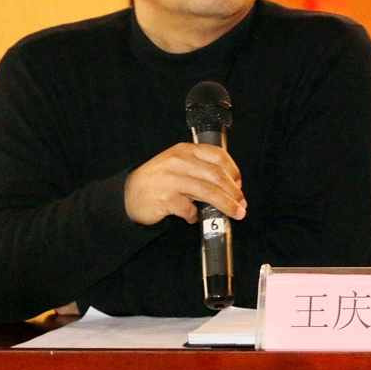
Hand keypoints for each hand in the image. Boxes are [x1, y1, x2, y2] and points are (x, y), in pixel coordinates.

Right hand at [123, 143, 246, 225]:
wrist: (129, 194)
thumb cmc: (157, 180)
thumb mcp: (177, 163)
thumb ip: (199, 167)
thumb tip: (229, 184)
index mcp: (185, 150)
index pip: (218, 155)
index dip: (234, 171)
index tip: (239, 184)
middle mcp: (179, 162)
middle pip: (217, 176)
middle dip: (234, 192)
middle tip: (241, 204)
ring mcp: (172, 180)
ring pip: (209, 192)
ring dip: (226, 205)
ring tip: (235, 214)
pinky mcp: (166, 199)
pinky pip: (190, 209)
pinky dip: (195, 216)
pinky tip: (193, 218)